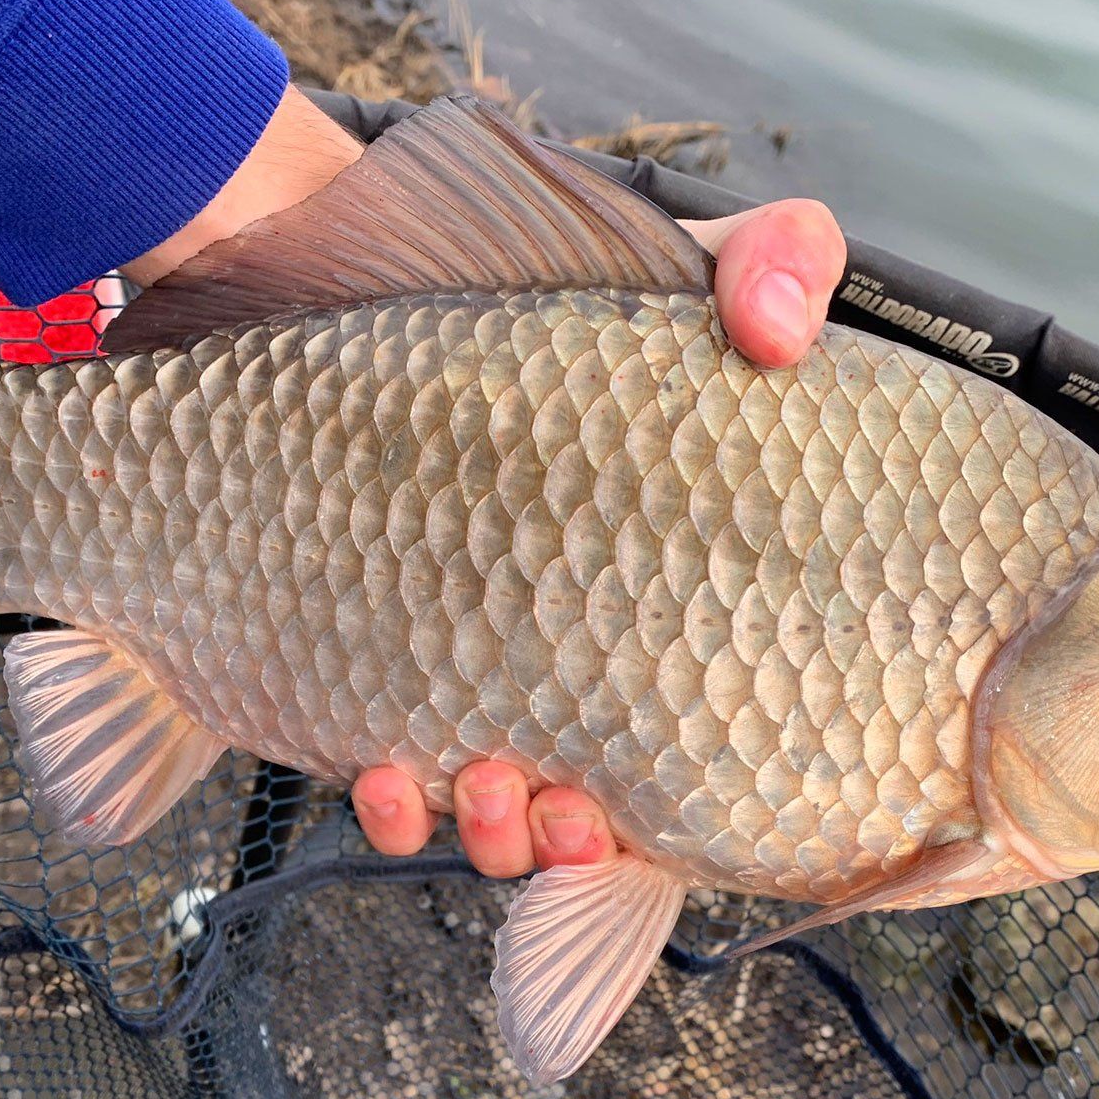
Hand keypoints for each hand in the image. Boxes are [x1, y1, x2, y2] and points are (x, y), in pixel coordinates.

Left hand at [132, 91, 845, 872]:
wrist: (308, 269)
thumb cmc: (502, 272)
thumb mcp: (674, 258)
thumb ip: (776, 262)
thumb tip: (789, 332)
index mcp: (656, 596)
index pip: (702, 736)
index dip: (698, 797)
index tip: (674, 798)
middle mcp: (569, 650)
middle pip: (596, 807)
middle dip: (581, 840)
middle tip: (573, 815)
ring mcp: (464, 666)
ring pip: (493, 815)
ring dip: (498, 834)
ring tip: (491, 789)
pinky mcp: (359, 669)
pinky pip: (387, 782)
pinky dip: (397, 805)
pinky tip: (389, 773)